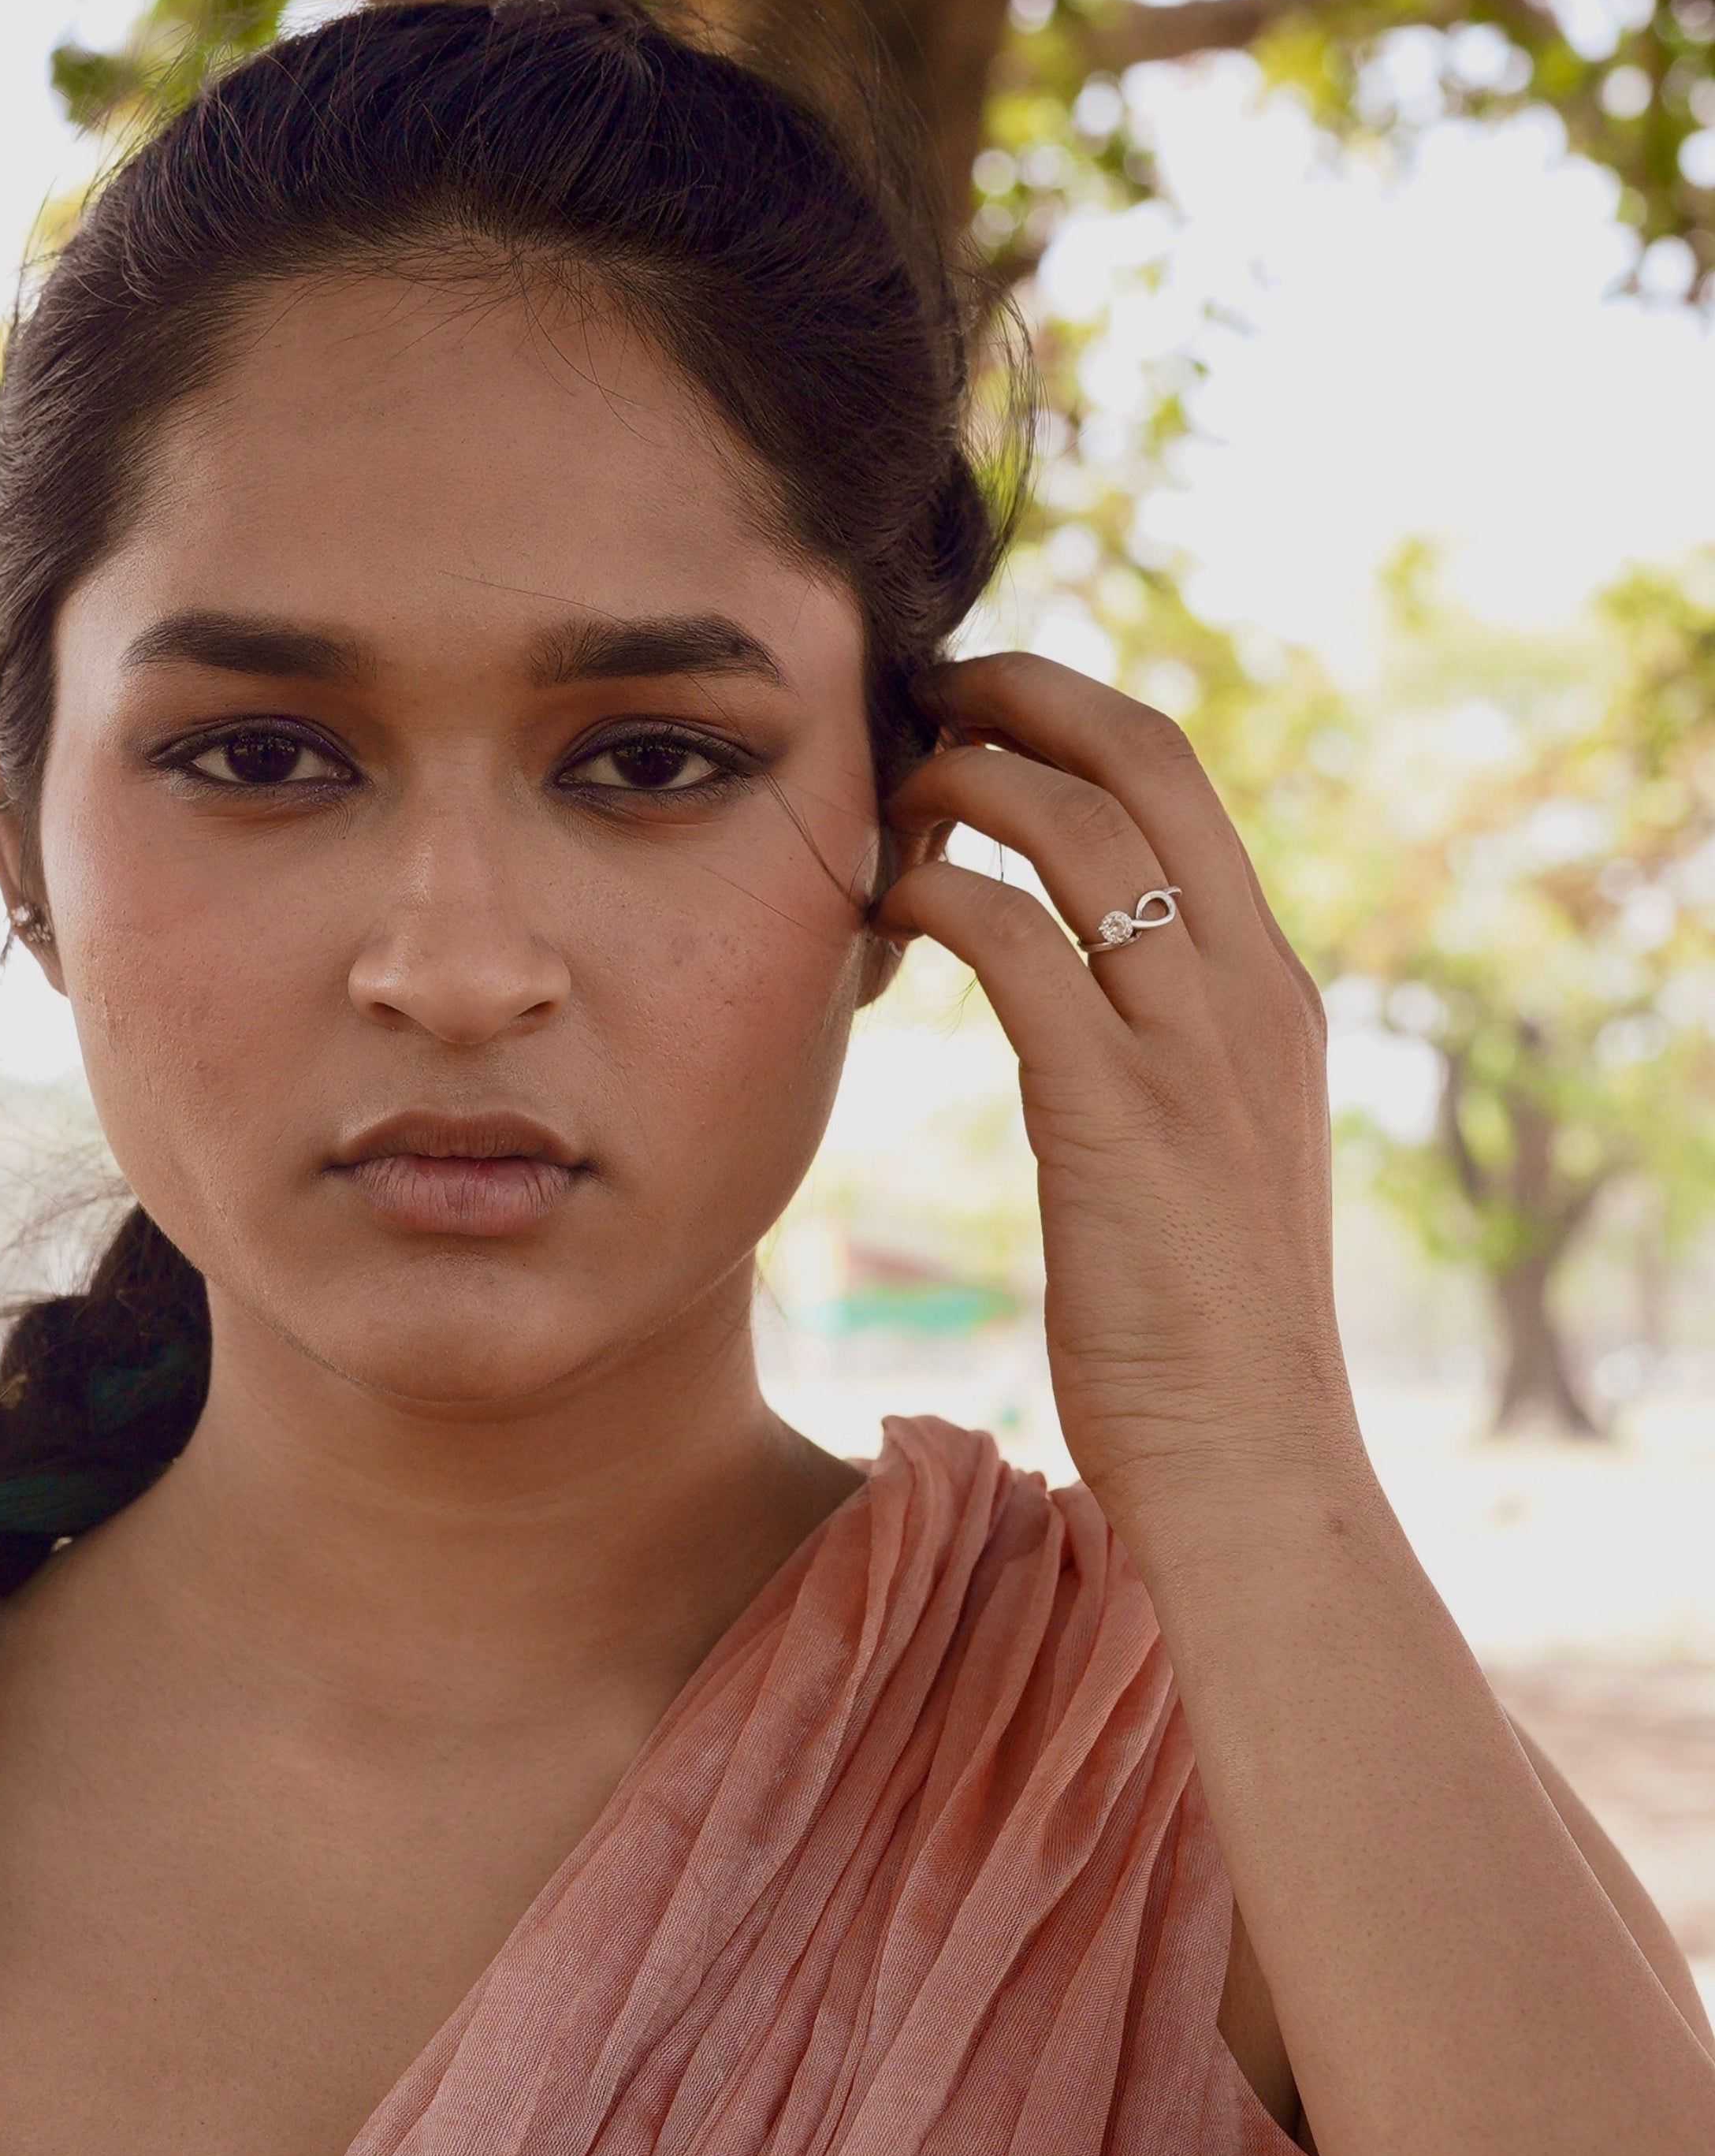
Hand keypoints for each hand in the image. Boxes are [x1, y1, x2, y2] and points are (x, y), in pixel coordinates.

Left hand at [874, 652, 1363, 1552]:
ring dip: (964, 781)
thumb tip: (1068, 986)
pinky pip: (1018, 946)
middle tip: (917, 694)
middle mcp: (1247, 992)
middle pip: (1140, 759)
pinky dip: (940, 893)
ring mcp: (1191, 1049)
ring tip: (883, 795)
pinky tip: (885, 908)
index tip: (978, 704)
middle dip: (1019, 695)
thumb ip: (1157, 1052)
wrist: (1254, 1461)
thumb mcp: (1204, 1152)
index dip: (1070, 710)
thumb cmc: (1206, 1330)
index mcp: (1271, 989)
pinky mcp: (1117, 1115)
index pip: (1181, 777)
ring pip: (1077, 829)